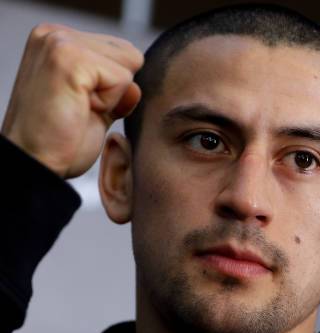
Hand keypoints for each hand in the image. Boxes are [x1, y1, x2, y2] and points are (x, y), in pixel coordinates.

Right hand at [1, 24, 142, 178]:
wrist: (38, 165)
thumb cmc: (61, 142)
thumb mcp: (97, 107)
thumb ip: (116, 88)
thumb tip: (136, 85)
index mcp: (59, 40)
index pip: (123, 52)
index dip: (115, 87)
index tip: (83, 105)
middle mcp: (55, 34)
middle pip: (130, 55)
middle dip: (116, 90)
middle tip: (81, 110)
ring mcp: (59, 42)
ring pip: (129, 64)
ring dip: (113, 97)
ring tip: (80, 109)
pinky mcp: (68, 59)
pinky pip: (122, 79)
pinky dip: (110, 103)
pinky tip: (81, 110)